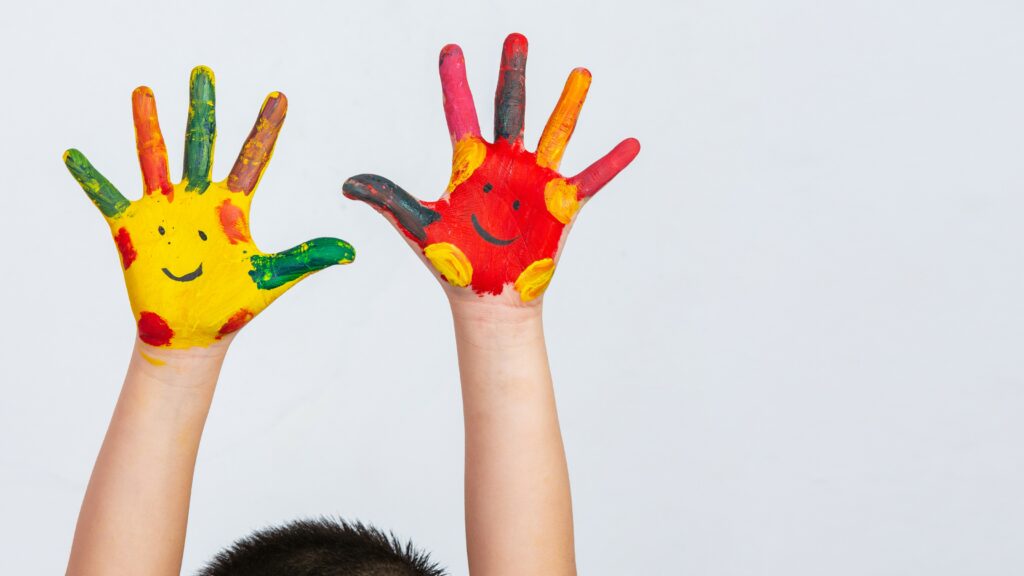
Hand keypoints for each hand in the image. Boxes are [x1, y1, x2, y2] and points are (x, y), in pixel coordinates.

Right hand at [65, 66, 354, 348]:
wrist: (194, 335)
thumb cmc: (233, 306)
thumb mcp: (272, 276)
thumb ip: (309, 257)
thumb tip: (352, 251)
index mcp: (233, 207)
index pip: (253, 158)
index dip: (265, 128)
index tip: (279, 97)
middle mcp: (198, 199)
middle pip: (201, 143)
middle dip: (202, 108)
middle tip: (203, 72)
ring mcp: (164, 211)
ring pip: (155, 158)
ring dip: (148, 125)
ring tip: (144, 91)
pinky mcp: (133, 228)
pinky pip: (107, 197)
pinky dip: (91, 177)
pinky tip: (74, 154)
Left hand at [343, 33, 638, 305]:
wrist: (488, 299)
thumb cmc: (455, 264)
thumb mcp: (419, 226)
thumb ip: (389, 198)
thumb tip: (347, 182)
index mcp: (470, 165)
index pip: (460, 113)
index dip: (454, 82)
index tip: (451, 50)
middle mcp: (504, 165)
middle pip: (510, 108)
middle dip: (512, 74)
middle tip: (515, 38)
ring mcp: (536, 182)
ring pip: (555, 132)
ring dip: (568, 103)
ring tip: (580, 72)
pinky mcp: (561, 205)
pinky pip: (590, 179)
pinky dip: (610, 163)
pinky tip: (631, 143)